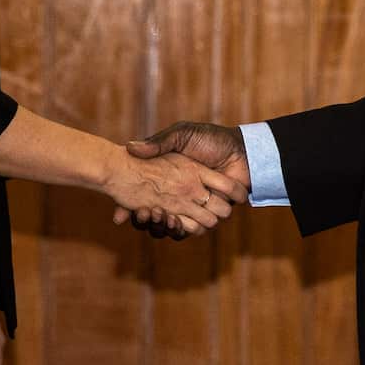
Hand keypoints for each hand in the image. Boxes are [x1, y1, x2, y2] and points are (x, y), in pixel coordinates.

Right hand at [112, 122, 250, 237]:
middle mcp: (181, 193)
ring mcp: (194, 205)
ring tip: (156, 214)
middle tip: (139, 212)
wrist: (242, 152)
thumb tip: (130, 147)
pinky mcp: (208, 214)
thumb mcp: (182, 135)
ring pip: (172, 224)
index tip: (121, 207)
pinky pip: (192, 229)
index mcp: (172, 177)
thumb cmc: (212, 140)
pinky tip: (173, 219)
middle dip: (146, 217)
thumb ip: (159, 142)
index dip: (131, 203)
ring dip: (163, 223)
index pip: (146, 193)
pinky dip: (183, 229)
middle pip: (156, 214)